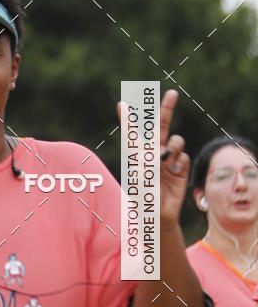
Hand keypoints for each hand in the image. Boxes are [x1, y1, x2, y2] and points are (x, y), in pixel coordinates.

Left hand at [117, 89, 188, 222]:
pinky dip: (179, 163)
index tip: (122, 104)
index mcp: (138, 154)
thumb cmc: (144, 195)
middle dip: (166, 109)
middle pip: (160, 126)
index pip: (133, 133)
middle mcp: (153, 154)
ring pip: (176, 141)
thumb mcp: (141, 171)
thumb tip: (161, 144)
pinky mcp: (180, 169)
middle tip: (172, 93)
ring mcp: (168, 160)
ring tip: (166, 159)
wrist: (158, 214)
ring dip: (173, 146)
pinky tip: (174, 174)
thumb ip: (147, 153)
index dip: (128, 119)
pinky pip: (184, 157)